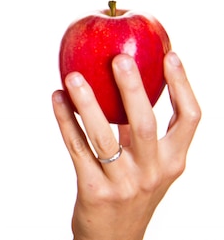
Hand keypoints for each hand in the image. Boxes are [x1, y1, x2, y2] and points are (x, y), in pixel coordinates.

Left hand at [52, 52, 200, 239]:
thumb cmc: (130, 191)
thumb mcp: (148, 166)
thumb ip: (140, 131)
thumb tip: (125, 81)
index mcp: (173, 161)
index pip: (189, 119)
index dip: (182, 85)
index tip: (170, 54)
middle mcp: (153, 172)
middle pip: (145, 123)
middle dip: (132, 88)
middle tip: (118, 59)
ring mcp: (124, 184)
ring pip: (104, 136)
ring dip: (87, 103)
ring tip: (72, 75)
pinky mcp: (94, 190)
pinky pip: (77, 148)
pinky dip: (65, 120)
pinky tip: (56, 98)